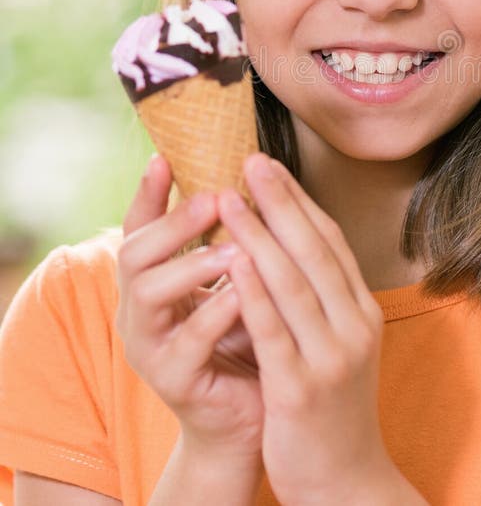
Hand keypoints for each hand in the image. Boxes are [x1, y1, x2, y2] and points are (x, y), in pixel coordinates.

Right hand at [115, 155, 264, 469]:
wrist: (254, 414)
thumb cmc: (249, 336)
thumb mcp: (237, 280)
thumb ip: (232, 239)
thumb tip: (251, 177)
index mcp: (153, 279)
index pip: (139, 228)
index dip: (147, 194)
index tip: (164, 158)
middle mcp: (140, 309)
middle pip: (134, 253)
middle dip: (175, 222)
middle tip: (216, 197)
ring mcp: (150, 346)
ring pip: (149, 294)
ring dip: (193, 264)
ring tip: (236, 247)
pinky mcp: (173, 380)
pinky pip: (187, 342)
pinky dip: (215, 313)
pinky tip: (244, 295)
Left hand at [218, 153, 393, 505]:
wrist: (346, 481)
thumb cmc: (334, 407)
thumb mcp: (342, 345)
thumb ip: (325, 299)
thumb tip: (291, 247)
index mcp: (362, 310)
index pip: (331, 242)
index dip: (301, 201)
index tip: (273, 167)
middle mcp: (354, 325)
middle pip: (315, 250)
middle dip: (282, 202)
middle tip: (253, 161)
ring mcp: (332, 356)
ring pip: (294, 282)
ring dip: (261, 235)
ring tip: (231, 199)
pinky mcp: (302, 388)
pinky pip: (274, 330)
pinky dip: (253, 292)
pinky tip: (233, 261)